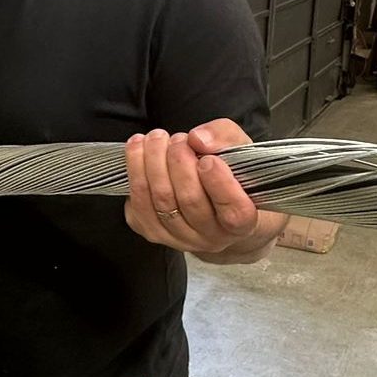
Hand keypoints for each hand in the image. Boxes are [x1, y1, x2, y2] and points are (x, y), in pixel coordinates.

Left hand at [124, 119, 271, 254]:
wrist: (213, 201)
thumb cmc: (231, 174)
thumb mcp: (240, 149)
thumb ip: (225, 138)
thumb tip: (198, 139)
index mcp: (242, 222)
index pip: (233, 211)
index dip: (219, 184)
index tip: (208, 159)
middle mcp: (212, 237)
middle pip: (190, 201)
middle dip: (179, 162)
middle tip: (178, 138)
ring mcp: (181, 239)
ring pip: (161, 203)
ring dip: (152, 163)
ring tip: (156, 138)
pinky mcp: (154, 233)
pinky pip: (138, 208)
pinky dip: (134, 174)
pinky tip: (138, 151)